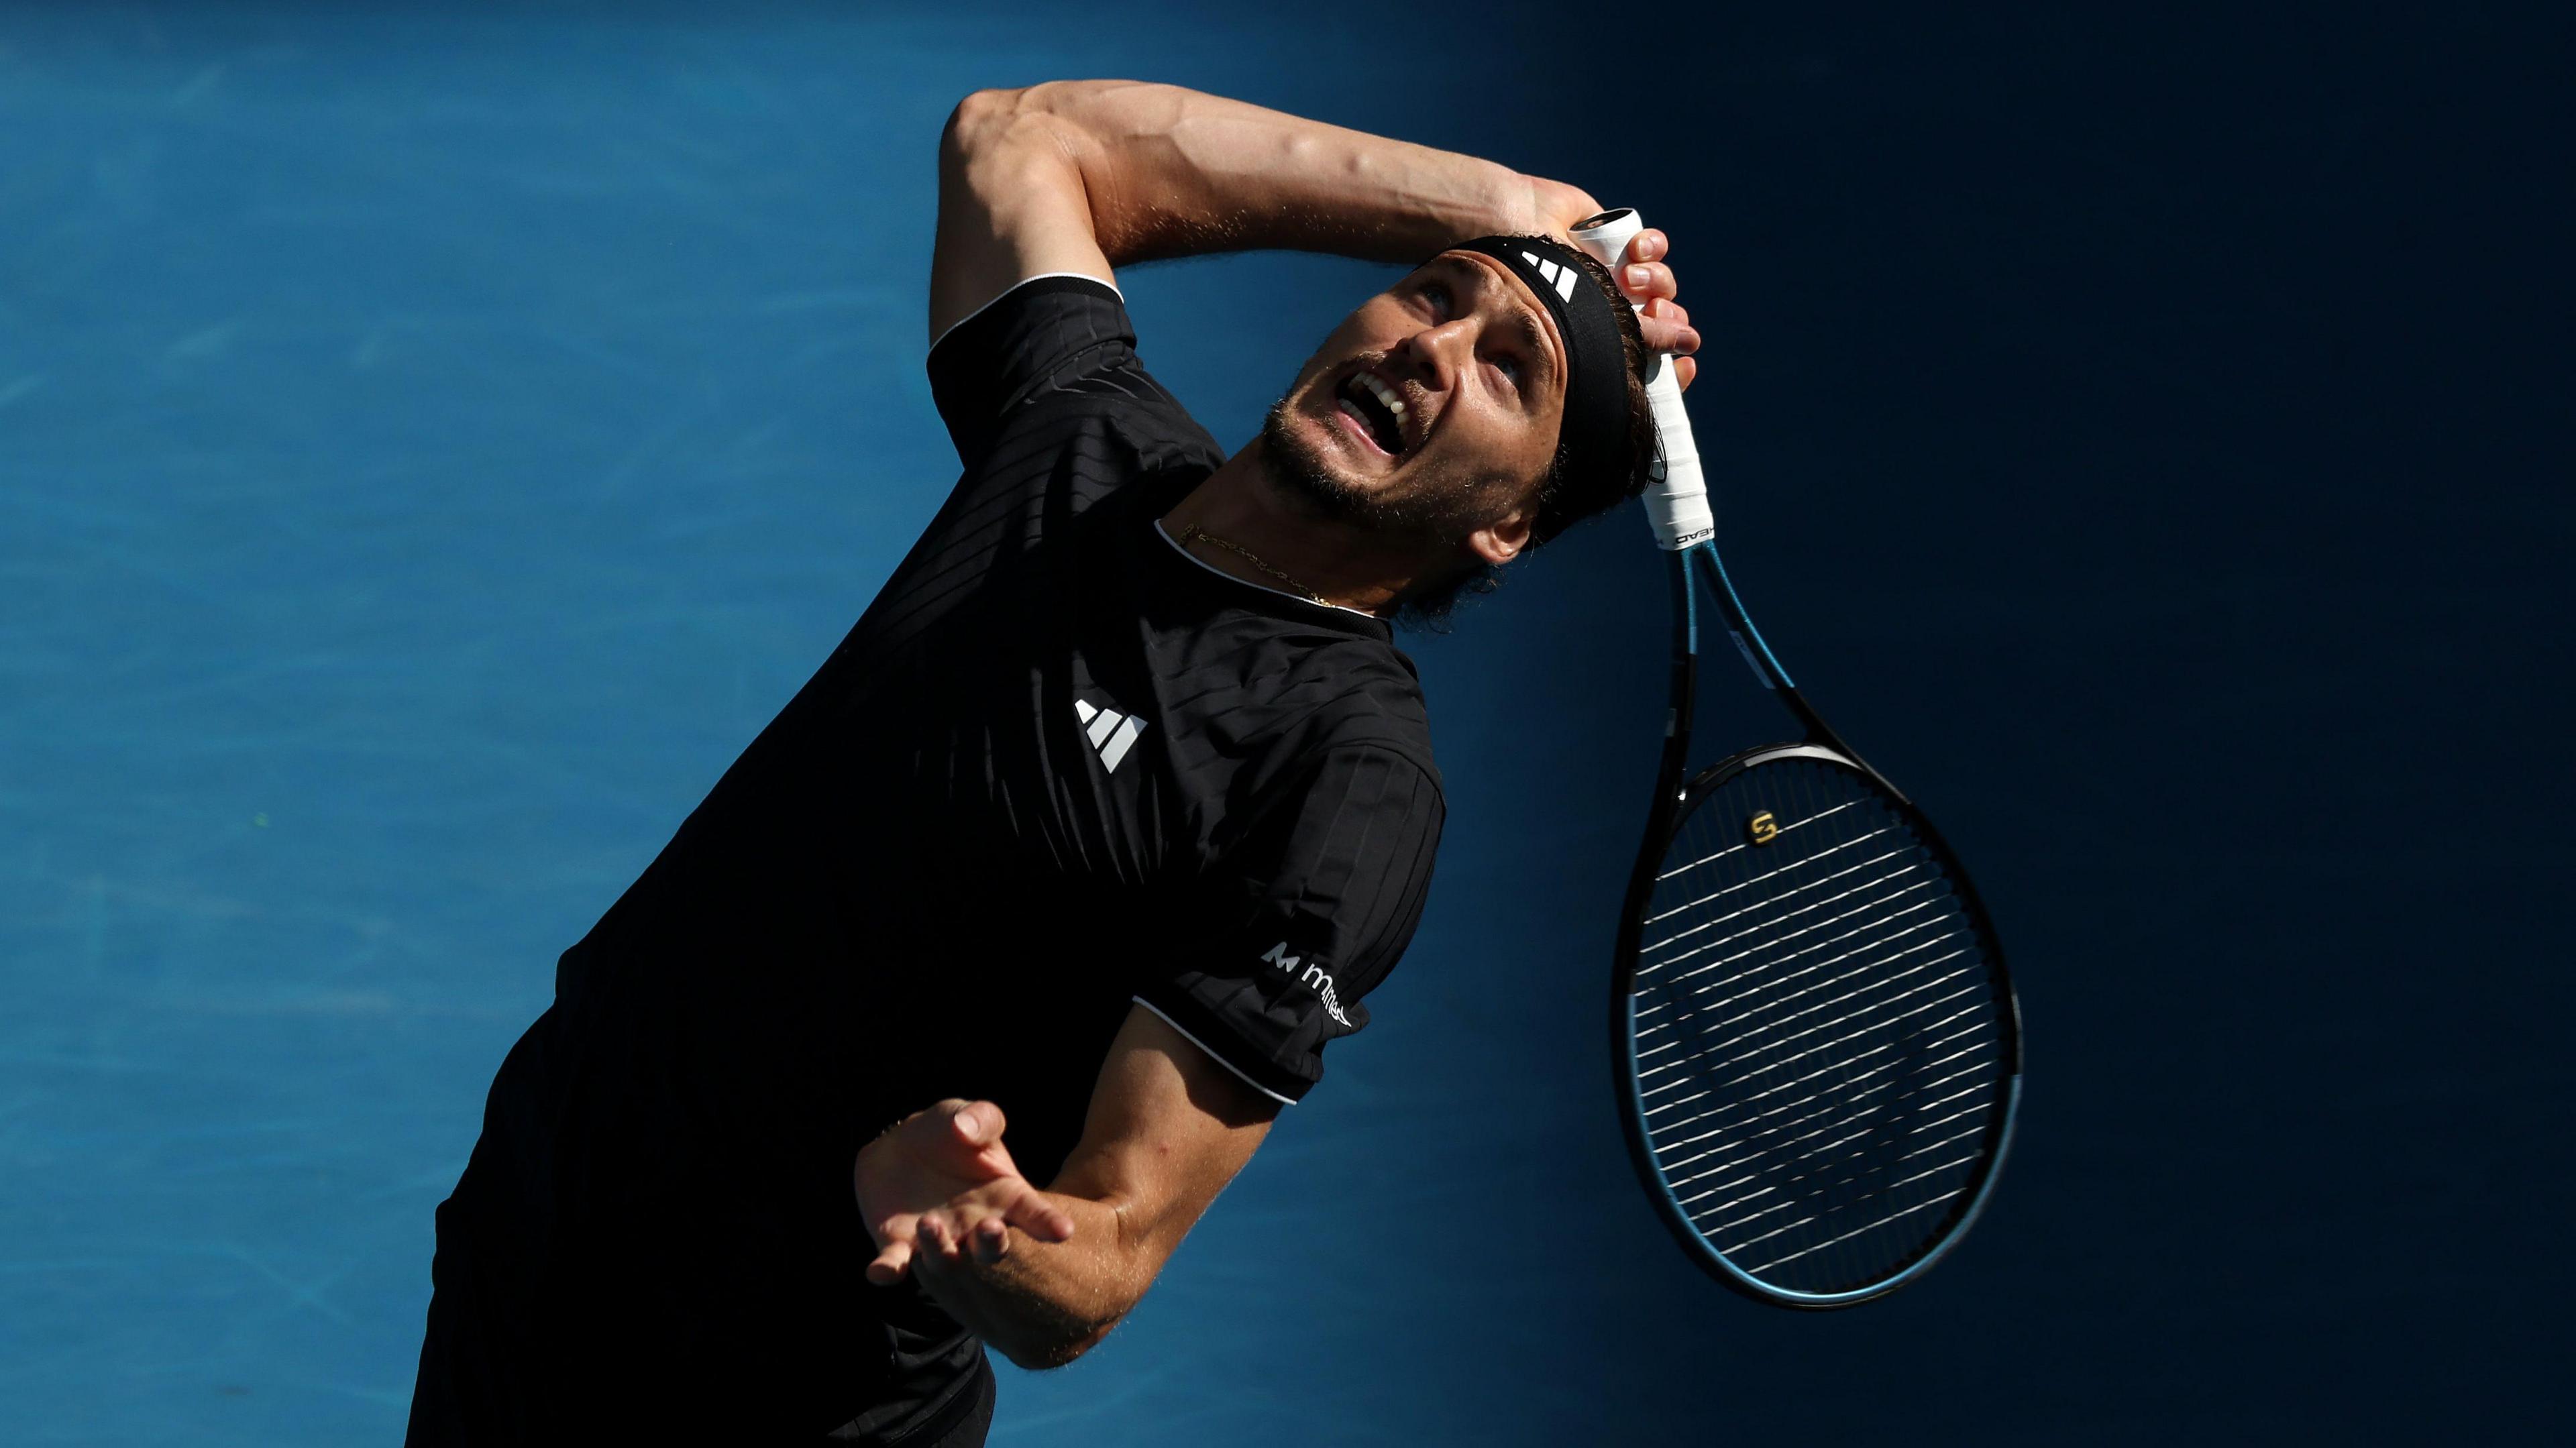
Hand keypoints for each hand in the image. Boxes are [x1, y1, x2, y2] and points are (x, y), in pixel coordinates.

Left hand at [854, 1099, 1076, 1285]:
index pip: (1033, 1213)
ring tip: (931, 1223)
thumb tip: (965, 1131)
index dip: (1048, 1223)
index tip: (1063, 1231)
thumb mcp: (969, 1115)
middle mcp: (975, 1226)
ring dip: (940, 1248)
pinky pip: (895, 1262)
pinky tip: (878, 1272)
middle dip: (993, 1243)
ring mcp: (939, 1239)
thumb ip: (979, 1118)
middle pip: (991, 1247)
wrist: (902, 1147)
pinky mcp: (900, 1245)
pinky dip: (888, 1269)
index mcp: (1005, 1197)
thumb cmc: (951, 1130)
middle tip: (991, 1228)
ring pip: (944, 1258)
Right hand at [1515, 176, 1700, 391]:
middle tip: (1656, 312)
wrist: (1507, 230)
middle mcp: (1607, 313)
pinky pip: (1653, 246)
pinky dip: (1653, 247)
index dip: (1670, 363)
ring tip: (1630, 275)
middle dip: (1668, 318)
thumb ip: (1638, 334)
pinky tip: (1635, 249)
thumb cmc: (1529, 286)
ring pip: (1660, 284)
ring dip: (1657, 280)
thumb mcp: (1583, 320)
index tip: (1687, 361)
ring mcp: (1613, 276)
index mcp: (1596, 344)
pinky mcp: (1616, 240)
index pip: (1644, 361)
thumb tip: (1690, 343)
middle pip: (1661, 321)